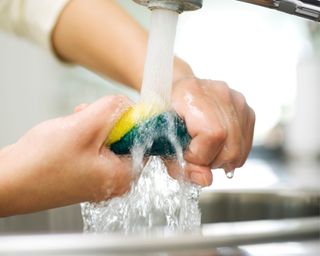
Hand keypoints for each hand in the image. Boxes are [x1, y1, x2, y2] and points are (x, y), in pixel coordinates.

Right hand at [0, 96, 132, 215]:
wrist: (9, 182)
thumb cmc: (41, 164)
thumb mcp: (84, 126)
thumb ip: (113, 109)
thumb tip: (128, 103)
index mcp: (124, 175)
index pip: (144, 140)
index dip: (130, 119)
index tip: (114, 110)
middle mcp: (115, 181)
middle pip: (125, 138)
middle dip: (107, 121)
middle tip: (88, 116)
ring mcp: (99, 178)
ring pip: (108, 140)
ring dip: (93, 126)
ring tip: (74, 124)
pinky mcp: (85, 174)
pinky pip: (95, 148)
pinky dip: (85, 135)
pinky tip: (70, 132)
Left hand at [168, 78, 254, 186]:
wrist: (174, 92)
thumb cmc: (164, 115)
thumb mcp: (160, 141)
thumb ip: (179, 164)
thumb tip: (205, 180)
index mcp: (192, 93)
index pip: (213, 135)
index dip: (199, 155)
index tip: (185, 154)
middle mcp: (219, 93)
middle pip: (230, 146)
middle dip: (210, 162)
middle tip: (194, 156)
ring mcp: (236, 99)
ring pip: (240, 149)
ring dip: (220, 160)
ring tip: (204, 150)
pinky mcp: (246, 109)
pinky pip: (245, 144)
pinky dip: (231, 153)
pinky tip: (215, 147)